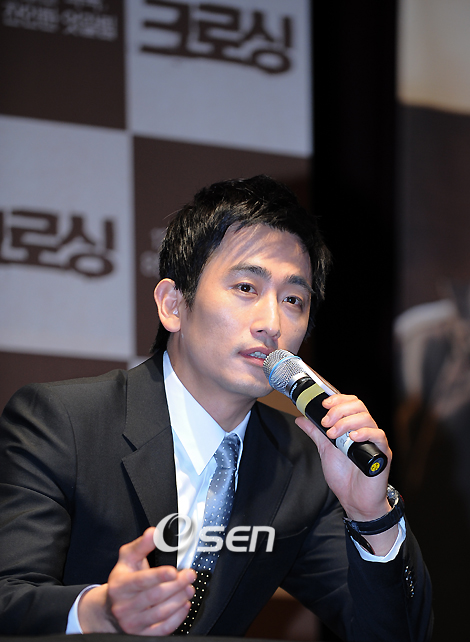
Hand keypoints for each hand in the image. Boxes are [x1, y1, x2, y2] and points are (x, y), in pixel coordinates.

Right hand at [78, 528, 195, 634]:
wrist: (110, 607)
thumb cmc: (123, 580)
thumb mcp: (127, 558)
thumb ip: (141, 545)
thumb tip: (153, 533)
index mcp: (120, 586)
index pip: (141, 581)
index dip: (159, 576)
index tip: (174, 570)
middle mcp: (124, 606)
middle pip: (155, 596)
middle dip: (177, 584)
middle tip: (190, 575)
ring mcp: (132, 623)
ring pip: (161, 613)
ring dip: (179, 599)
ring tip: (189, 588)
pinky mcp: (141, 634)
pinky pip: (162, 629)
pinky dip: (177, 617)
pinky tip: (184, 605)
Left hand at [296, 394, 397, 554]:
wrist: (354, 501)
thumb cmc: (344, 477)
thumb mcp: (325, 450)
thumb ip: (315, 433)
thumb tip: (301, 418)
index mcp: (353, 427)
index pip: (351, 403)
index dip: (338, 399)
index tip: (324, 404)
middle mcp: (365, 431)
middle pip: (358, 406)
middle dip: (339, 410)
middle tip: (326, 422)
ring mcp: (375, 441)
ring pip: (366, 418)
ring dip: (346, 422)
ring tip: (333, 434)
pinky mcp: (383, 453)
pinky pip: (378, 436)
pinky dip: (364, 433)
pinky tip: (352, 438)